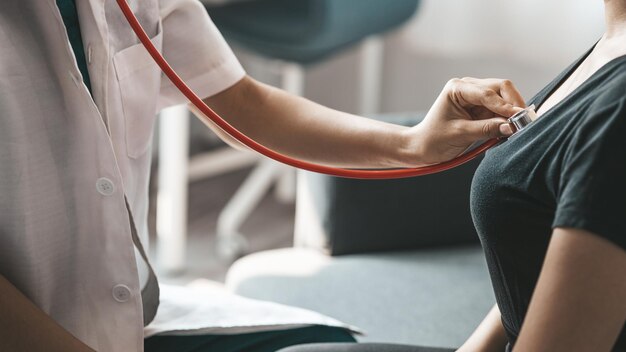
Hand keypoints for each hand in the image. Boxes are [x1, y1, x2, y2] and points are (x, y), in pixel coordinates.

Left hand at [406, 77, 525, 164]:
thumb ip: (486, 129)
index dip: (506, 106)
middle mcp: (468, 87)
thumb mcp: (460, 135)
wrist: (422, 148)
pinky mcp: (481, 108)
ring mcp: (476, 97)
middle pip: (501, 88)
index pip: (488, 92)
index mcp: (458, 88)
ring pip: (504, 98)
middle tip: (523, 123)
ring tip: (517, 129)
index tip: (519, 118)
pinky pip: (501, 110)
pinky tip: (510, 129)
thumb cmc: (434, 140)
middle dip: (513, 105)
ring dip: (512, 113)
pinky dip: (507, 119)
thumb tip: (511, 126)